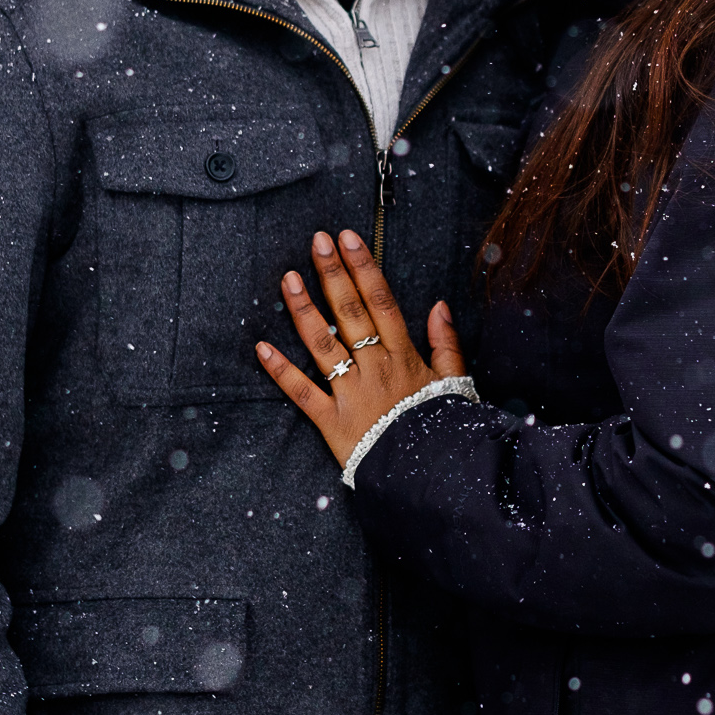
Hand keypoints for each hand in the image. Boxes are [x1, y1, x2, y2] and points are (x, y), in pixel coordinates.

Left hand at [255, 229, 465, 466]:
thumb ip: (446, 344)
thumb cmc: (440, 428)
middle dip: (333, 274)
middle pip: (350, 313)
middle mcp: (375, 368)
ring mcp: (351, 393)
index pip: (381, 301)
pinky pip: (303, 393)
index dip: (363, 267)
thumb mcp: (454, 383)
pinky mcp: (332, 422)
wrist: (430, 475)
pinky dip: (281, 371)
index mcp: (403, 356)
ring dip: (304, 310)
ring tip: (289, 278)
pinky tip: (261, 347)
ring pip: (323, 345)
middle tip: (317, 241)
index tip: (348, 238)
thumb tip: (439, 306)